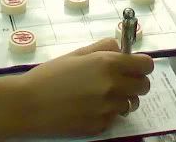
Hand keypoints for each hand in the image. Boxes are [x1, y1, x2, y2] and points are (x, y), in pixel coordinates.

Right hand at [18, 39, 154, 137]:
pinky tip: (89, 108)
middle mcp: (113, 86)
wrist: (29, 104)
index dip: (142, 65)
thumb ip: (103, 48)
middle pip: (144, 87)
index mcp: (108, 64)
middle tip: (119, 81)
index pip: (146, 65)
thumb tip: (120, 48)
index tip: (135, 66)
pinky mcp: (101, 127)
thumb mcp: (77, 54)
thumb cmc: (50, 75)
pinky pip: (114, 118)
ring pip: (130, 104)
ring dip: (122, 99)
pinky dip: (107, 113)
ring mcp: (108, 109)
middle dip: (135, 83)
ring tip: (101, 96)